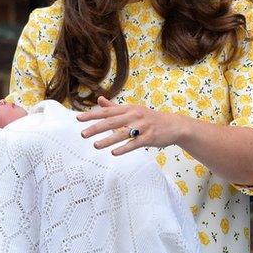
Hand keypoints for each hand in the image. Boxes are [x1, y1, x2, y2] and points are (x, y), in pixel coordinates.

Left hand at [77, 96, 191, 154]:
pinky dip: (124, 148)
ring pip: (122, 133)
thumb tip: (99, 100)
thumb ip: (115, 107)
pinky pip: (135, 143)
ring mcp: (143, 126)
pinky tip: (114, 153)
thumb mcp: (133, 110)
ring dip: (108, 140)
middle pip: (112, 122)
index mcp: (129, 109)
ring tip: (95, 145)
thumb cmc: (150, 118)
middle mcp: (135, 116)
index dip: (93, 115)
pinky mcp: (150, 137)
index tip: (79, 118)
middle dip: (96, 128)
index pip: (107, 111)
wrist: (173, 125)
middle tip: (83, 134)